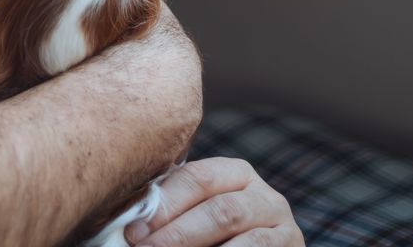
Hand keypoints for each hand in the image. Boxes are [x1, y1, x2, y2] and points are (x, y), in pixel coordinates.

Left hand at [123, 157, 302, 245]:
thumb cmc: (214, 237)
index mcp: (235, 173)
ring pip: (243, 239)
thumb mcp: (195, 218)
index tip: (132, 231)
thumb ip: (170, 213)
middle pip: (220, 210)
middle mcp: (264, 195)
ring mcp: (283, 226)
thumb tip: (128, 224)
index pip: (197, 178)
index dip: (163, 205)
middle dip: (177, 233)